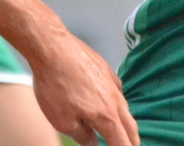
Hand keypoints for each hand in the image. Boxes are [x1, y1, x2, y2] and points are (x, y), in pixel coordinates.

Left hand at [32, 29, 138, 145]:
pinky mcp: (103, 66)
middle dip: (132, 140)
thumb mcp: (62, 121)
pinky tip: (109, 98)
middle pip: (130, 126)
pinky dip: (116, 98)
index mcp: (107, 116)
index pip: (123, 142)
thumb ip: (82, 136)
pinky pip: (115, 87)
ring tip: (122, 127)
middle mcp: (114, 99)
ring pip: (124, 105)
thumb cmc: (54, 85)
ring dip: (125, 120)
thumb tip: (93, 142)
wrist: (51, 47)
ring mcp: (110, 80)